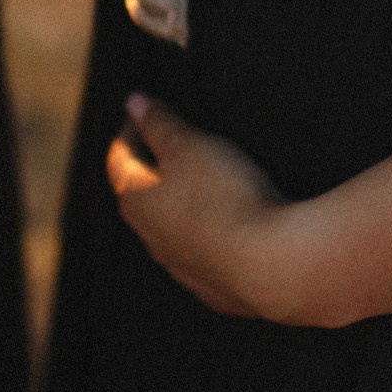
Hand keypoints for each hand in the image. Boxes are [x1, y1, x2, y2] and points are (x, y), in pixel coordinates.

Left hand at [108, 93, 338, 324]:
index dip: (133, 128)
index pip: (120, 157)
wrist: (271, 265)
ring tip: (207, 180)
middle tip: (174, 140)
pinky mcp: (215, 289)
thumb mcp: (189, 145)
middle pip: (143, 195)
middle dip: (155, 166)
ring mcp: (182, 268)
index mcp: (135, 201)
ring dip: (183, 203)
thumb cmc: (224, 197)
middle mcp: (151, 239)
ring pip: (174, 228)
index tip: (147, 109)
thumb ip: (159, 123)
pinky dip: (211, 232)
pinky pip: (206, 253)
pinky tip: (230, 222)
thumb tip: (135, 102)